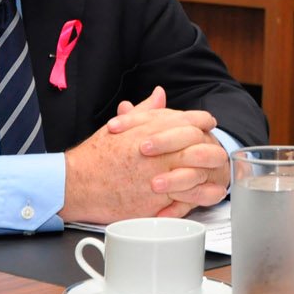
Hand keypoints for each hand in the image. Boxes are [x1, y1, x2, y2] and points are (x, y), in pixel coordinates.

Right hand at [61, 90, 229, 221]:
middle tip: (218, 149)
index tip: (208, 123)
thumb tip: (160, 94)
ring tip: (218, 172)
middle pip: (198, 144)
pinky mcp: (156, 199)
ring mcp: (158, 176)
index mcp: (149, 130)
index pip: (187, 120)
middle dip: (212, 146)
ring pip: (196, 171)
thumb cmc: (95, 157)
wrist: (76, 185)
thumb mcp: (121, 126)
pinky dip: (200, 194)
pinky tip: (209, 192)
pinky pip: (186, 197)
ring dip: (209, 171)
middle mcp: (157, 152)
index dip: (202, 121)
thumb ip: (145, 111)